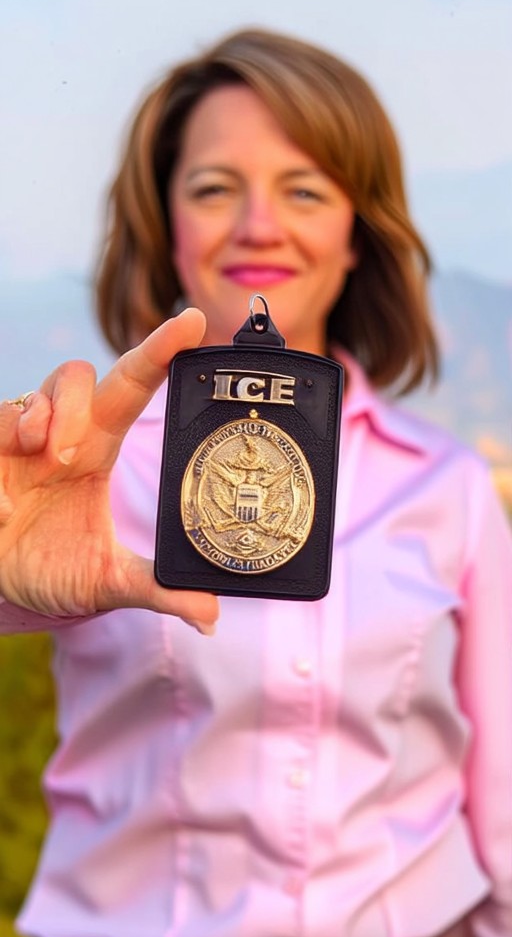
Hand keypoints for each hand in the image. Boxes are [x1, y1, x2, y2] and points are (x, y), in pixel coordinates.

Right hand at [0, 308, 218, 633]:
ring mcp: (18, 437)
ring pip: (38, 391)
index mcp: (96, 451)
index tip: (195, 321)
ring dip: (44, 420)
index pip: (134, 388)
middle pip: (82, 376)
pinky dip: (3, 452)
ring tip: (44, 460)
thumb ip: (156, 591)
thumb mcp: (104, 582)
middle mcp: (60, 434)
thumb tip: (211, 615)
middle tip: (70, 454)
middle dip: (80, 402)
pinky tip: (4, 506)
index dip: (161, 351)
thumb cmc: (48, 570)